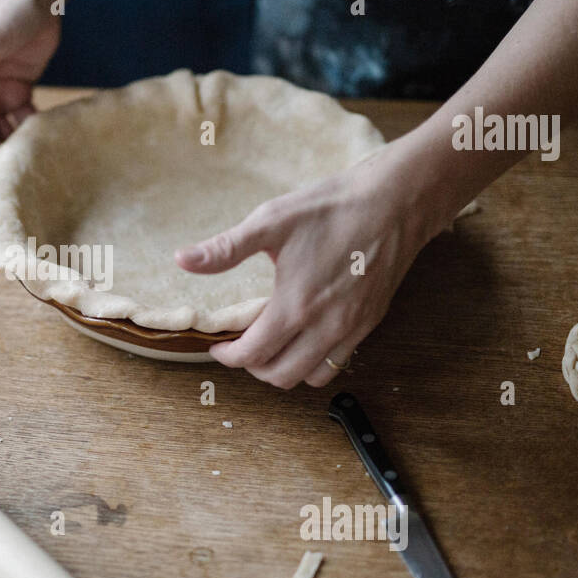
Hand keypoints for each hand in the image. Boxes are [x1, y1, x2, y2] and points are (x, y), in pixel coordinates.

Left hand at [175, 151, 436, 388]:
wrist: (394, 201)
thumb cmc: (331, 208)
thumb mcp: (270, 221)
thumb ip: (225, 249)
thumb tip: (183, 259)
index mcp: (295, 306)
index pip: (253, 355)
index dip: (229, 357)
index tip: (219, 347)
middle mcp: (326, 326)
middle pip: (281, 375)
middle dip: (254, 367)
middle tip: (242, 348)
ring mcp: (352, 328)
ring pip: (312, 376)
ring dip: (286, 369)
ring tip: (272, 346)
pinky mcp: (370, 321)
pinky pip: (339, 362)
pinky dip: (316, 361)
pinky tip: (306, 336)